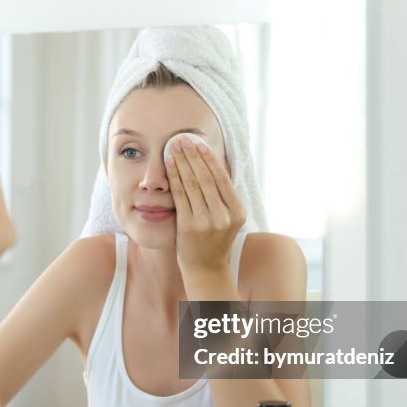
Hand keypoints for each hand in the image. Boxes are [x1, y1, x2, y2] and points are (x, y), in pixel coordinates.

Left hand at [165, 137, 244, 276]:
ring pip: (192, 185)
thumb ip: (223, 196)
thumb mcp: (227, 218)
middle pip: (206, 178)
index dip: (209, 159)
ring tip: (174, 148)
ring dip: (182, 163)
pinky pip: (180, 196)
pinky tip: (169, 165)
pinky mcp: (189, 227)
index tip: (199, 143)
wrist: (205, 267)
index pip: (222, 178)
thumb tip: (212, 162)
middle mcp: (224, 217)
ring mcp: (206, 222)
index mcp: (237, 212)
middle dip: (193, 156)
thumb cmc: (214, 238)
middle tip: (182, 139)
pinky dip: (174, 177)